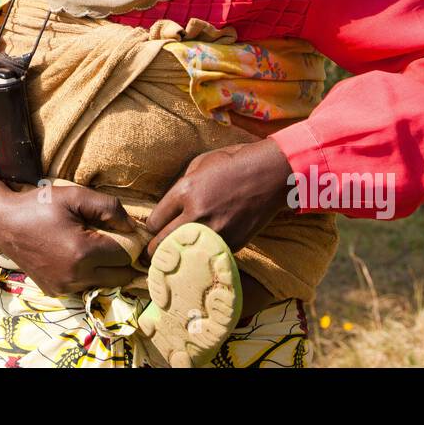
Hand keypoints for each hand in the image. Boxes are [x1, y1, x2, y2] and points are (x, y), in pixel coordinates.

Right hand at [0, 176, 138, 296]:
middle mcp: (75, 277)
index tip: (123, 231)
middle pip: (119, 276)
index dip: (129, 242)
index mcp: (83, 253)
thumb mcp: (75, 196)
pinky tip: (78, 257)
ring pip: (103, 284)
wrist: (3, 222)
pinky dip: (88, 275)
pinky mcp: (54, 291)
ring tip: (95, 248)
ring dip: (106, 270)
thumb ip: (110, 207)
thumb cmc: (40, 205)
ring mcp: (64, 288)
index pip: (125, 256)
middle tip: (114, 242)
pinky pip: (84, 287)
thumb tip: (134, 227)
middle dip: (122, 260)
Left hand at [143, 139, 293, 263]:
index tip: (155, 231)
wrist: (271, 175)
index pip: (154, 222)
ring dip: (177, 258)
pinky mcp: (232, 243)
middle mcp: (197, 214)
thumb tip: (169, 207)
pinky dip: (201, 257)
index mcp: (185, 191)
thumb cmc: (234, 163)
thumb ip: (181, 185)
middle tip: (152, 256)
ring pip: (184, 256)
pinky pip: (207, 255)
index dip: (152, 228)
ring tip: (173, 262)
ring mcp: (215, 231)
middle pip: (162, 244)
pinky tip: (198, 257)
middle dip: (154, 251)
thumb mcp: (200, 164)